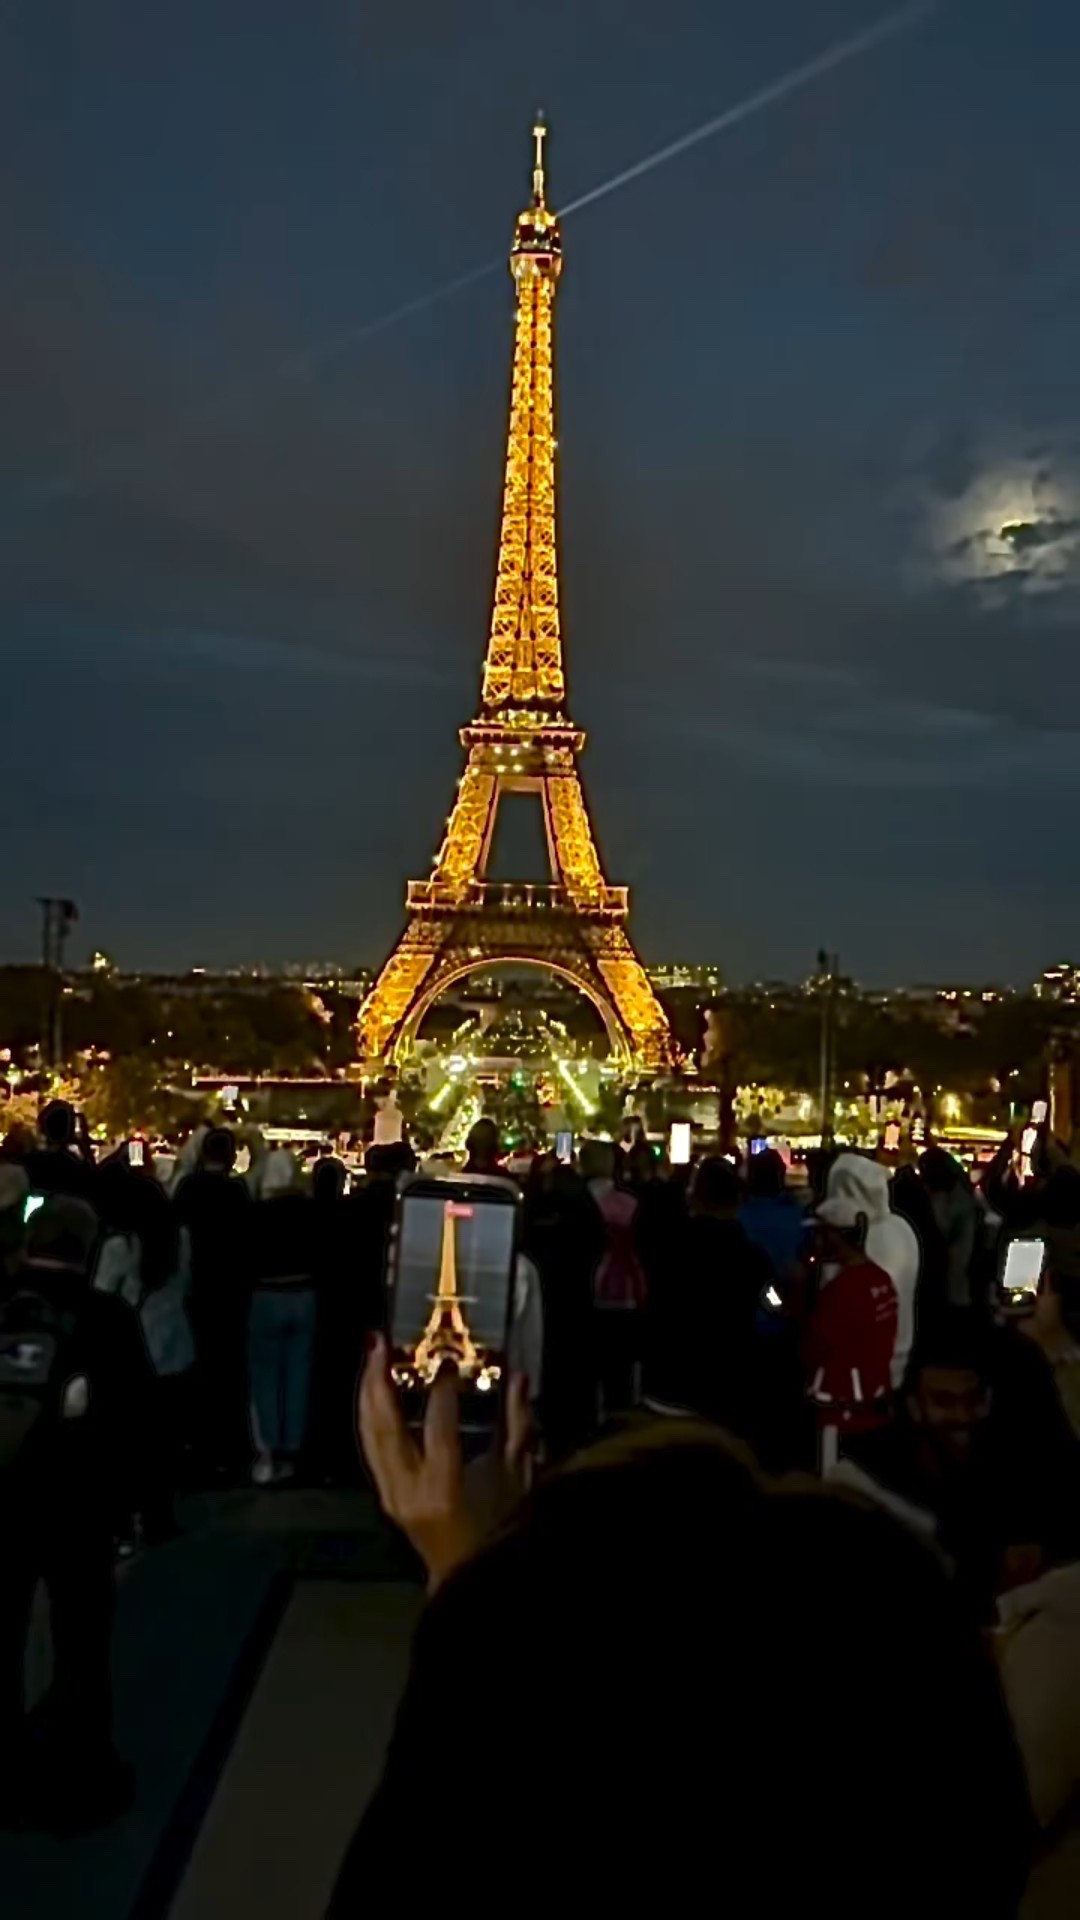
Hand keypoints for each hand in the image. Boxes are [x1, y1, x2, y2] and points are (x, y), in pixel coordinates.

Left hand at [358, 1334, 532, 1588]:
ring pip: (368, 1434)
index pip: (437, 1428)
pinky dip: (369, 1414)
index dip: (441, 1392)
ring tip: (371, 1356)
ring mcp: (390, 1493)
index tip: (446, 1360)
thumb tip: (517, 1377)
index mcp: (443, 1488)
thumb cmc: (500, 1531)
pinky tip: (373, 1391)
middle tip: (379, 1342)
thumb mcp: (516, 1479)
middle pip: (385, 1426)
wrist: (466, 1578)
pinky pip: (369, 1446)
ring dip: (367, 1392)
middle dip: (379, 1380)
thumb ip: (518, 1425)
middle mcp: (407, 1489)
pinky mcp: (384, 1493)